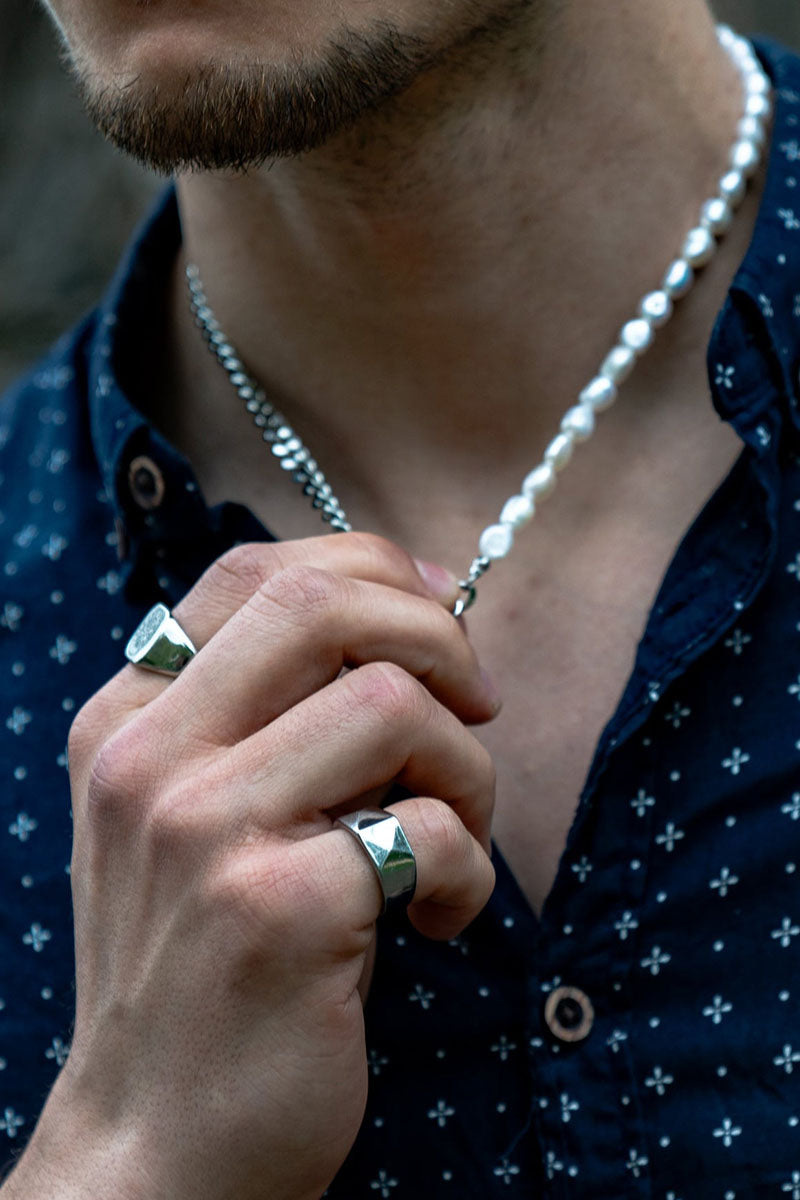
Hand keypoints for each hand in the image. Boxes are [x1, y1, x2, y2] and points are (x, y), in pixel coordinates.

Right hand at [8, 534, 497, 1199]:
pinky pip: (429, 827)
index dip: (373, 567)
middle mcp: (150, 760)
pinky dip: (469, 869)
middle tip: (476, 709)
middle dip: (438, 637)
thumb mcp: (189, 821)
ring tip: (456, 841)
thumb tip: (406, 617)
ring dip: (469, 770)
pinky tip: (435, 921)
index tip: (443, 611)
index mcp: (129, 721)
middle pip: (324, 606)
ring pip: (395, 705)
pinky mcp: (277, 910)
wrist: (155, 1144)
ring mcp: (204, 830)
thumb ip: (261, 717)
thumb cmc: (199, 969)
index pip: (256, 572)